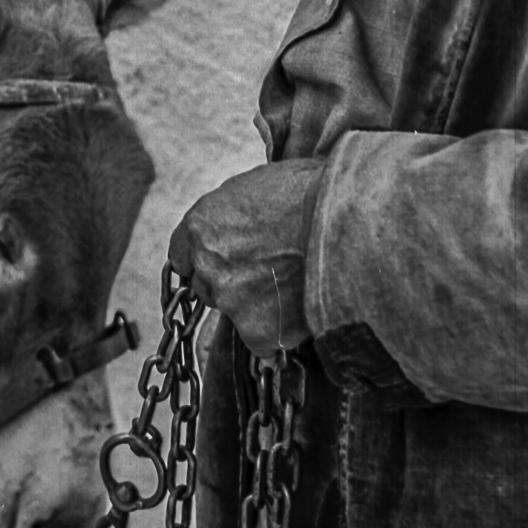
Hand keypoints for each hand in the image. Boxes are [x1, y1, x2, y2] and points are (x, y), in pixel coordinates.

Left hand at [167, 160, 324, 356]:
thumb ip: (237, 210)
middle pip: (207, 286)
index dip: (204, 258)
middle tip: (269, 273)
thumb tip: (244, 218)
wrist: (345, 222)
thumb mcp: (260, 184)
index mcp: (201, 226)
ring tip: (294, 288)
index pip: (182, 254)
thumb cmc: (311, 191)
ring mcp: (231, 301)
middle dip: (231, 282)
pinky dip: (280, 333)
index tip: (223, 260)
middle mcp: (208, 265)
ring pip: (235, 313)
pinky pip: (264, 343)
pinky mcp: (258, 331)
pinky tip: (303, 312)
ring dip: (257, 307)